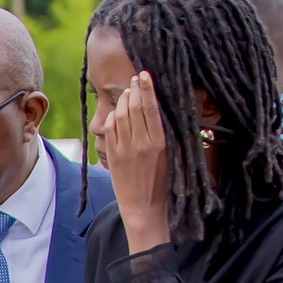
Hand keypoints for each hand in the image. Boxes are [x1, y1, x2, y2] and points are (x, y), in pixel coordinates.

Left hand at [103, 70, 172, 252]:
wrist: (144, 208)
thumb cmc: (164, 182)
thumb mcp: (172, 156)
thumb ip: (166, 134)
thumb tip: (163, 110)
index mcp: (160, 142)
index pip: (151, 108)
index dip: (147, 89)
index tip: (145, 75)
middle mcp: (140, 144)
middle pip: (134, 108)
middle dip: (134, 90)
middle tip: (135, 79)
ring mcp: (123, 150)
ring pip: (120, 116)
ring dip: (122, 101)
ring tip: (127, 92)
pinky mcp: (112, 157)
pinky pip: (110, 130)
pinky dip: (113, 117)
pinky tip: (117, 112)